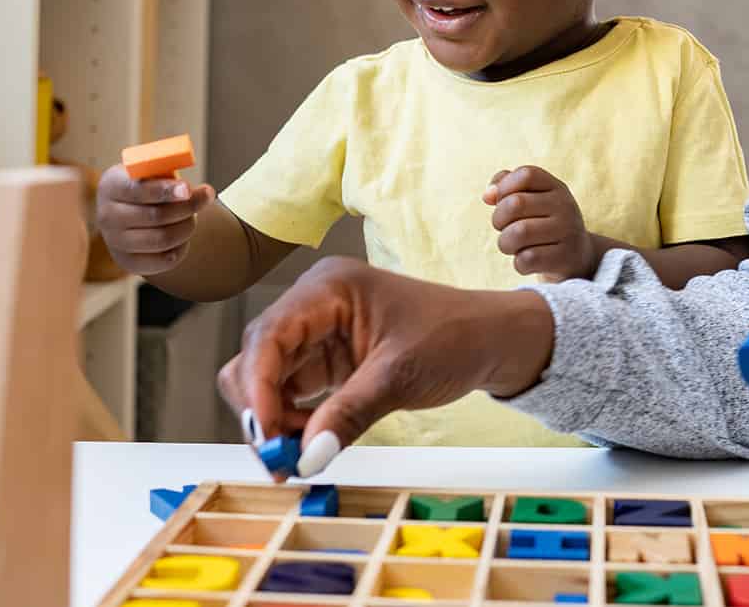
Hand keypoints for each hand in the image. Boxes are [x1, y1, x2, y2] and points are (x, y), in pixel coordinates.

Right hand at [94, 162, 214, 274]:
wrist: (131, 211)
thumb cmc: (148, 185)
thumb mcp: (152, 171)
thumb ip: (169, 173)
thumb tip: (198, 192)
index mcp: (111, 185)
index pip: (137, 190)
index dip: (164, 190)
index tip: (188, 189)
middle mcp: (107, 215)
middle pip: (155, 216)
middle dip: (187, 207)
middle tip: (204, 198)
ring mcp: (115, 242)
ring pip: (163, 239)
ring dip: (187, 227)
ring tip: (193, 217)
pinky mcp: (128, 262)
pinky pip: (164, 260)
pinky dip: (181, 248)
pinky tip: (183, 236)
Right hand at [216, 257, 553, 477]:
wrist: (491, 339)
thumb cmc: (453, 338)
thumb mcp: (399, 377)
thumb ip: (348, 415)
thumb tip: (305, 458)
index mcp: (328, 288)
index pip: (269, 336)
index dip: (258, 389)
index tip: (267, 438)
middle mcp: (313, 304)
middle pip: (257, 357)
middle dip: (261, 409)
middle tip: (282, 460)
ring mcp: (317, 331)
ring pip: (266, 378)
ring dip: (274, 419)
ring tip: (303, 453)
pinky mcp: (325, 358)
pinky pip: (289, 391)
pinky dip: (291, 420)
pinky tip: (313, 442)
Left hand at [483, 166, 601, 279]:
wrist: (578, 257)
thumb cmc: (543, 224)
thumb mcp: (532, 200)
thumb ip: (506, 187)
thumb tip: (488, 195)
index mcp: (556, 187)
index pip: (526, 174)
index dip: (504, 188)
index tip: (502, 202)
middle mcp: (565, 206)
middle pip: (515, 204)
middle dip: (498, 220)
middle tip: (503, 229)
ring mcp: (568, 231)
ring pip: (519, 233)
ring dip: (505, 243)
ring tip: (512, 246)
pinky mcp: (566, 257)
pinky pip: (527, 259)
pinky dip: (519, 263)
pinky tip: (527, 261)